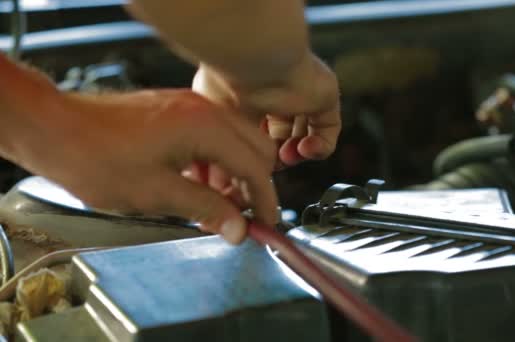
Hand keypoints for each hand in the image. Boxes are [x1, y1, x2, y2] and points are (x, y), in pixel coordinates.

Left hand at [4, 79, 276, 243]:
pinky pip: (213, 136)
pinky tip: (196, 184)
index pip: (255, 166)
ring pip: (237, 141)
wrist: (57, 129)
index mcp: (204, 127)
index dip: (265, 200)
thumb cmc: (98, 158)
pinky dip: (215, 162)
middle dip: (254, 184)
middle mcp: (204, 110)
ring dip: (234, 173)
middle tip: (242, 215)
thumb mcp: (158, 194)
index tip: (265, 224)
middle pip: (256, 147)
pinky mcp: (177, 110)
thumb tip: (238, 228)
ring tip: (215, 204)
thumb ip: (206, 208)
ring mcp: (190, 107)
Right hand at [192, 51, 340, 168]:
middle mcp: (275, 91)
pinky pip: (329, 130)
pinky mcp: (324, 97)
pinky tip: (304, 149)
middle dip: (273, 156)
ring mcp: (302, 93)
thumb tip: (223, 173)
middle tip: (265, 166)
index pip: (255, 130)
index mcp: (247, 92)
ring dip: (295, 154)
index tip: (248, 166)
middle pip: (281, 135)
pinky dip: (319, 147)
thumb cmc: (225, 81)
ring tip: (283, 157)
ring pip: (305, 134)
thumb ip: (223, 144)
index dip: (253, 152)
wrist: (253, 61)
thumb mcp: (213, 120)